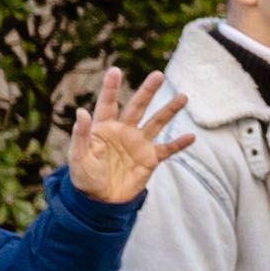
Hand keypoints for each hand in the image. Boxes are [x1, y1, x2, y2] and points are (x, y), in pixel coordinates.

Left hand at [55, 72, 189, 205]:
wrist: (101, 200)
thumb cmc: (84, 177)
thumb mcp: (78, 156)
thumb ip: (81, 134)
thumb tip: (81, 111)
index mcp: (103, 128)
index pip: (108, 104)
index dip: (112, 88)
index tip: (116, 70)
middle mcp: (123, 131)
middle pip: (137, 107)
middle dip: (148, 91)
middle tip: (158, 75)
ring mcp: (139, 144)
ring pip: (156, 122)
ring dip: (169, 110)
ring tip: (183, 97)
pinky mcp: (150, 159)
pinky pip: (168, 149)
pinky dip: (179, 144)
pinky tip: (191, 137)